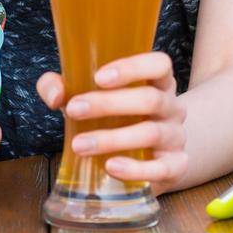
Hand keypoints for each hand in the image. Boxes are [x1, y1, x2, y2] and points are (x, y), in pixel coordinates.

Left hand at [37, 51, 187, 194]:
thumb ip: (61, 86)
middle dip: (108, 104)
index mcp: (158, 82)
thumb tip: (56, 95)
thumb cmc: (113, 119)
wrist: (150, 158)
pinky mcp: (177, 167)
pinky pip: (163, 168)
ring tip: (79, 145)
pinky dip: (136, 169)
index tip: (98, 78)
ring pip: (150, 133)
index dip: (132, 68)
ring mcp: (177, 137)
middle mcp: (172, 106)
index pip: (159, 64)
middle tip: (74, 110)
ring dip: (111, 139)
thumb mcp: (88, 97)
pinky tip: (110, 167)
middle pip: (149, 99)